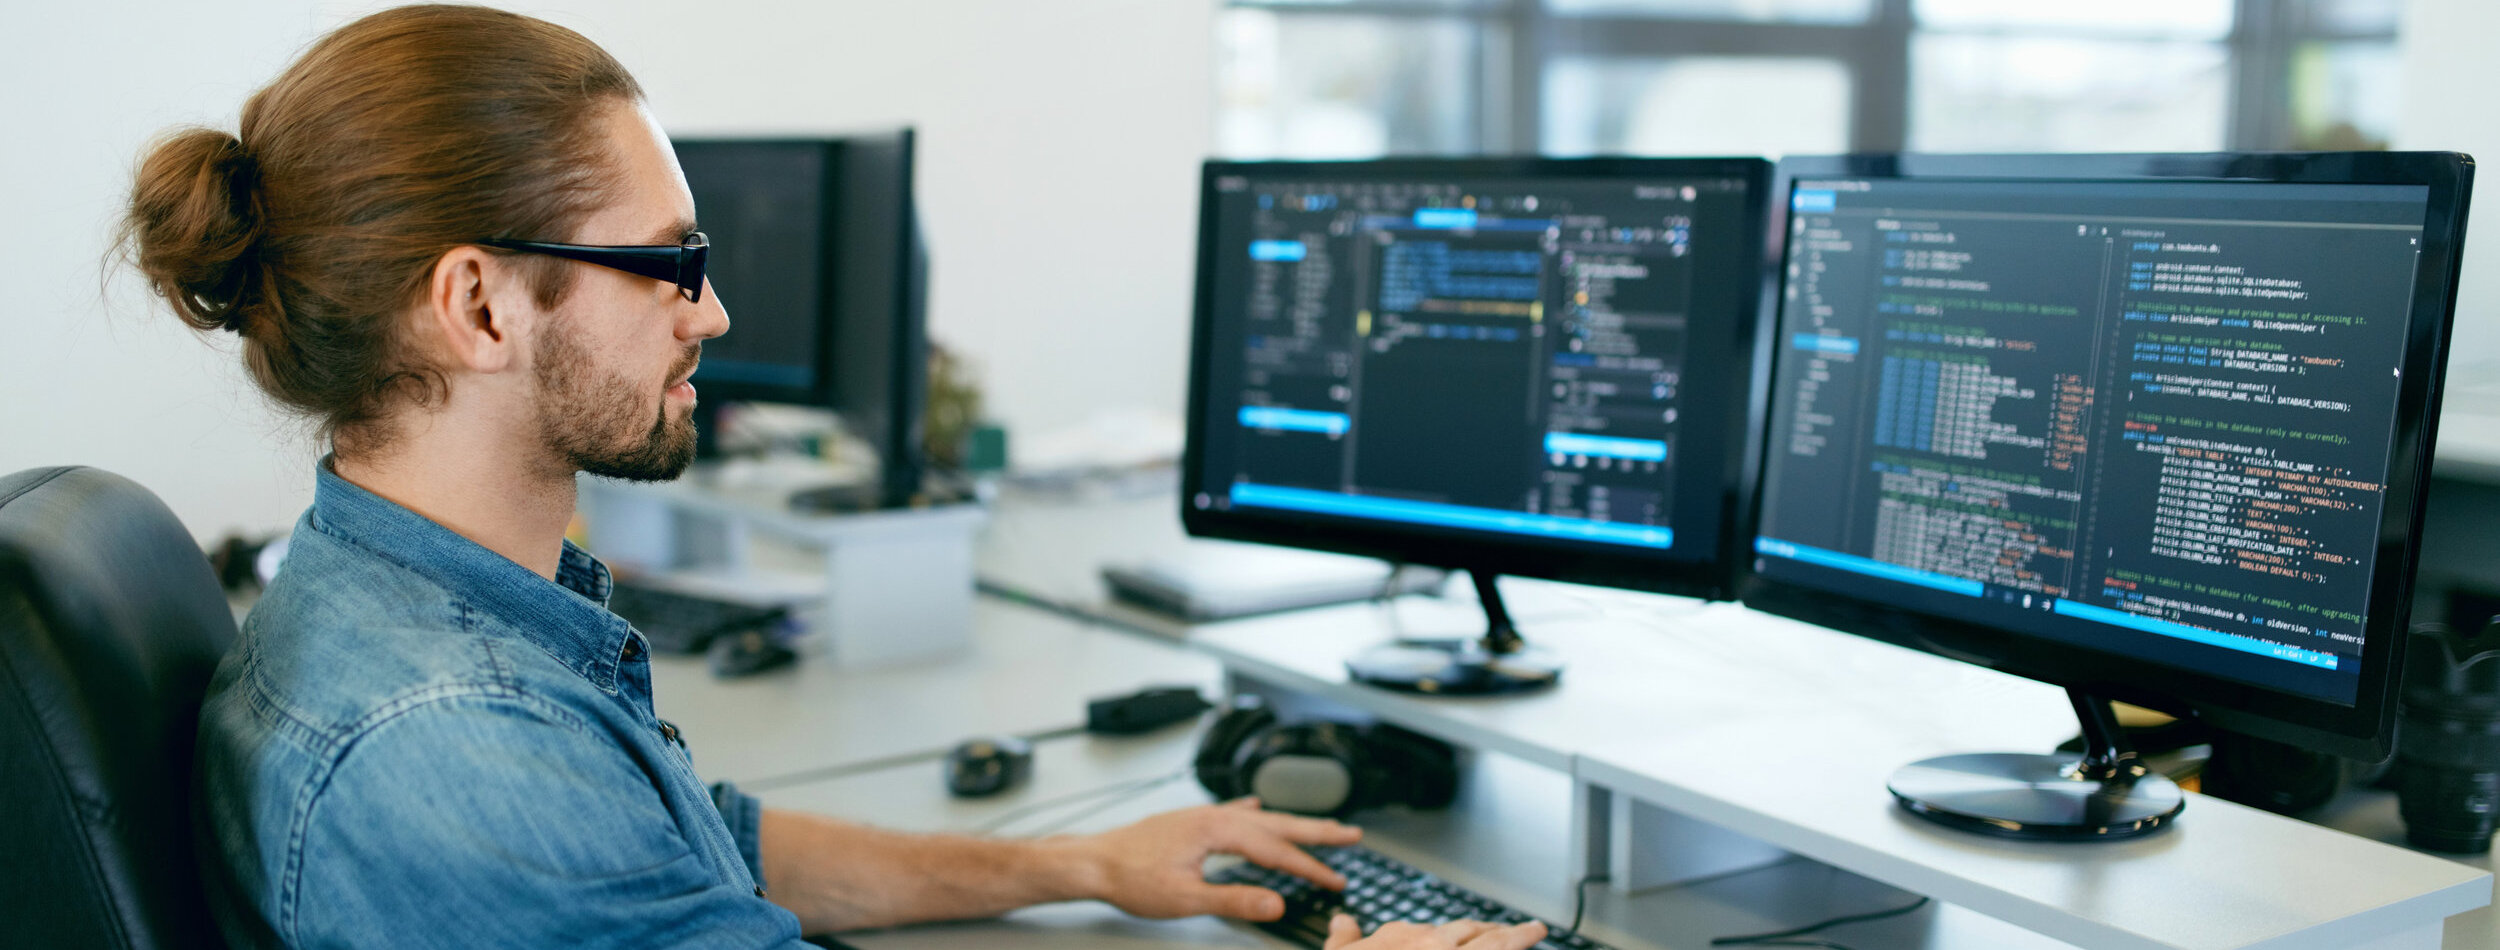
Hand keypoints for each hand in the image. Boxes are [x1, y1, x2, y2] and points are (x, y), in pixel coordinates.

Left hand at [1072, 797, 1363, 919]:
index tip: (1337, 880)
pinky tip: (1258, 807)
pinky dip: (1253, 814)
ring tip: (1319, 827)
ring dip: (1291, 824)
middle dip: (1317, 832)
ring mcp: (1201, 817)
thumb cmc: (1130, 877)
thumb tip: (1276, 904)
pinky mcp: (1190, 823)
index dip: (1310, 868)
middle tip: (1352, 835)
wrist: (1092, 862)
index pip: (1276, 851)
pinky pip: (1232, 814)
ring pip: (1258, 819)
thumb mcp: (1186, 898)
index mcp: (1217, 830)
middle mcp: (1213, 816)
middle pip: (1276, 824)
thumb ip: (1235, 899)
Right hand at [1324, 916, 1549, 949]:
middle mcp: (1432, 945)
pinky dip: (1518, 949)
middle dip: (1492, 929)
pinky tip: (1531, 944)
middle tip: (1511, 929)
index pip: (1434, 930)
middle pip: (1470, 932)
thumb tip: (1342, 921)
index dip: (1454, 934)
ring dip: (1518, 936)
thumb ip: (1344, 939)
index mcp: (1399, 938)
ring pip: (1495, 944)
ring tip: (1535, 931)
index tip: (1466, 934)